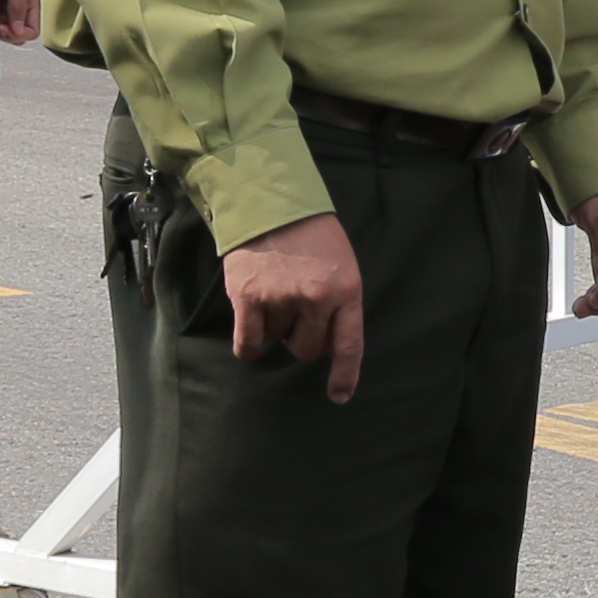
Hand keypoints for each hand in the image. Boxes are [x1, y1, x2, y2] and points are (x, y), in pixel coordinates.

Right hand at [225, 213, 369, 402]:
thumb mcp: (340, 264)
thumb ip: (338, 304)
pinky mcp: (249, 297)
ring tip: (273, 289)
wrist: (269, 201)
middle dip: (299, 337)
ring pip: (276, 340)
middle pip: (307, 350)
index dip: (344, 375)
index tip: (339, 396)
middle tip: (292, 308)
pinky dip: (247, 344)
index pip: (349, 345)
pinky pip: (248, 343)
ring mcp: (282, 298)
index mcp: (346, 290)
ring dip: (273, 325)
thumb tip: (327, 349)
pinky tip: (248, 327)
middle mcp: (316, 298)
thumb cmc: (310, 234)